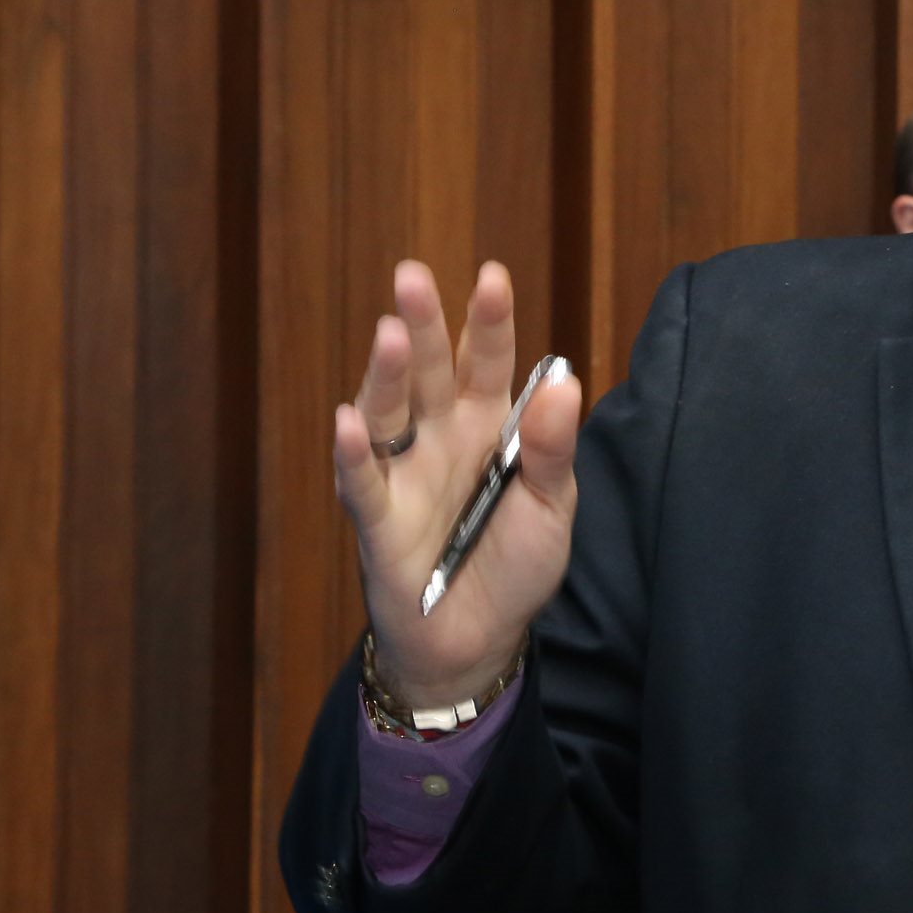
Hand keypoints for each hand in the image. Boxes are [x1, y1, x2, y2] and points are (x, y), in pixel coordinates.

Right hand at [332, 260, 581, 708]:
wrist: (481, 638)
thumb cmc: (515, 565)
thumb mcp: (551, 506)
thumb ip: (551, 449)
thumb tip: (564, 382)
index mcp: (487, 426)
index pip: (487, 362)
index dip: (488, 321)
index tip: (491, 276)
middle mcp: (440, 438)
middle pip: (430, 373)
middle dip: (423, 324)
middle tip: (412, 275)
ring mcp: (404, 474)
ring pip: (388, 412)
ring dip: (387, 374)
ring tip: (389, 333)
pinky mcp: (379, 521)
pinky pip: (362, 482)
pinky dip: (353, 453)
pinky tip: (349, 421)